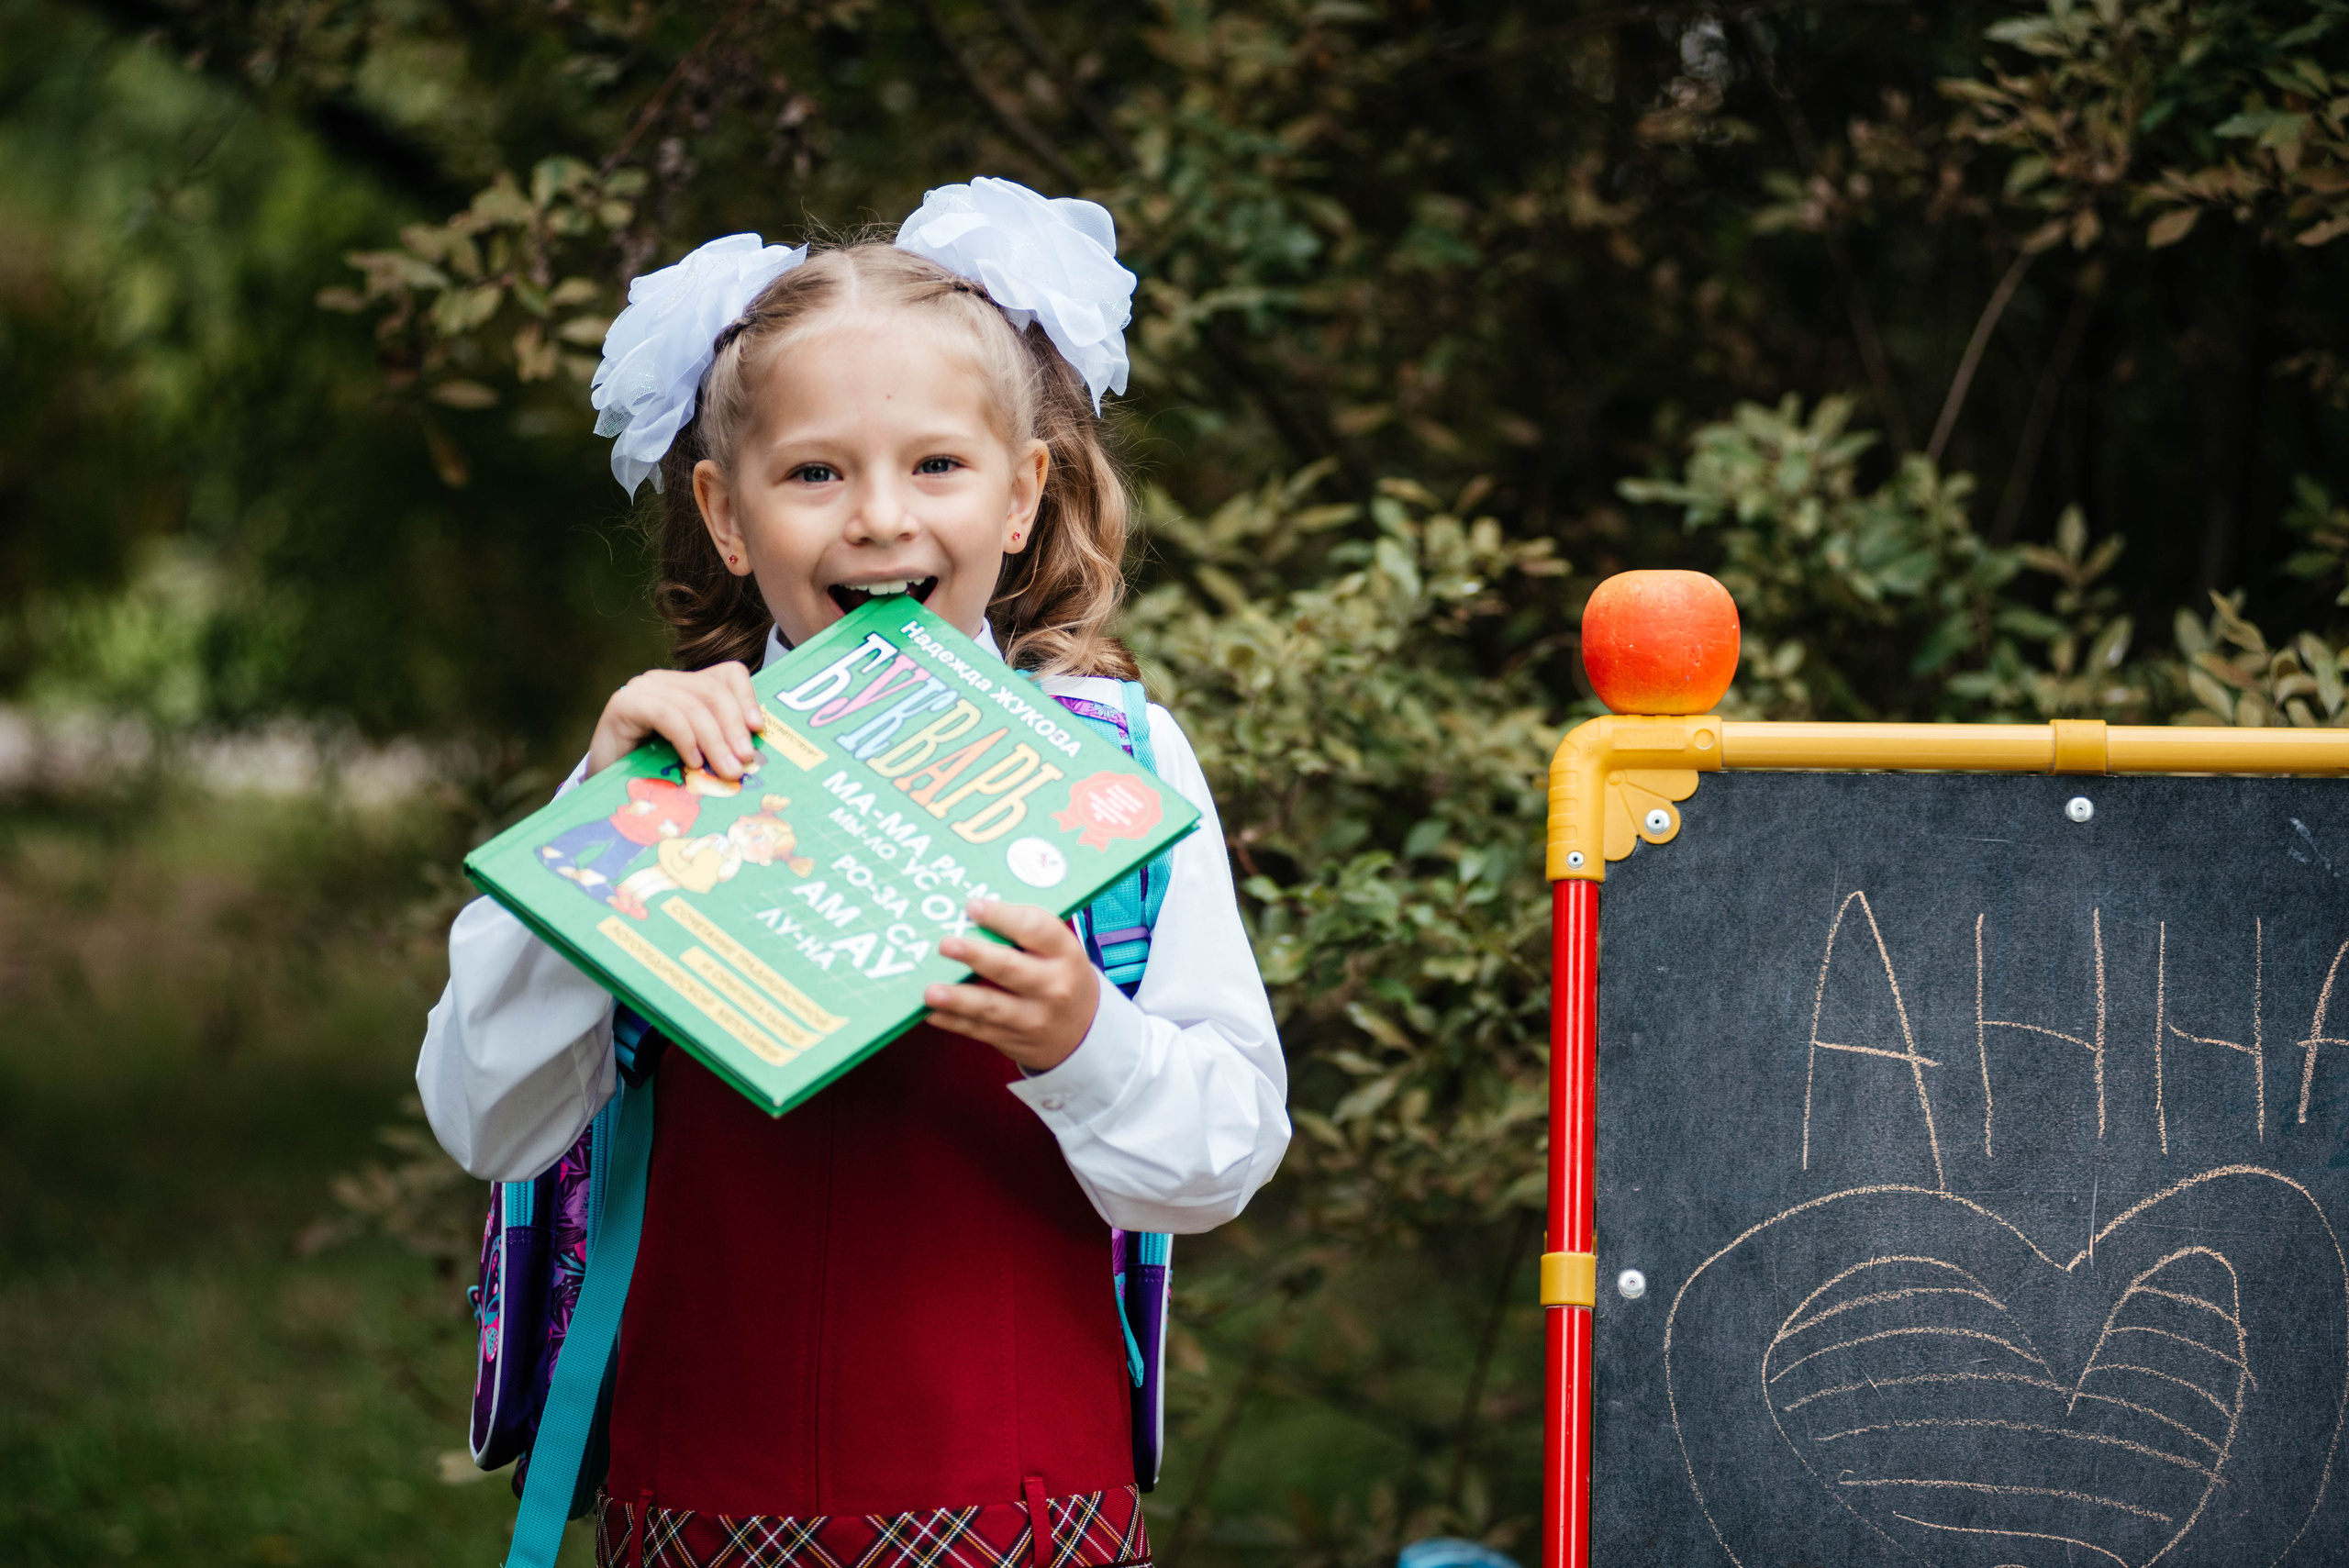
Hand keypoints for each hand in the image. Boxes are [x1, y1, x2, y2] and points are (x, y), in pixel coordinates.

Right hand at [586, 663, 764, 779]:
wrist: (605, 786)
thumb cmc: (654, 773)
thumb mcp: (696, 755)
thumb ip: (720, 745)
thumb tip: (756, 754)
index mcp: (688, 687)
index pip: (728, 674)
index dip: (747, 698)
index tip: (759, 729)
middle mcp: (665, 681)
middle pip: (712, 691)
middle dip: (734, 727)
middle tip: (745, 761)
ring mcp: (642, 689)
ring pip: (692, 704)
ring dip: (714, 741)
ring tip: (726, 770)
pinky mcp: (623, 704)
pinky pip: (666, 714)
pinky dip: (685, 738)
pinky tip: (692, 761)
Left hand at [927, 899, 1100, 1071]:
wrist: (1083, 1032)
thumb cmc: (1061, 978)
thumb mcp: (1060, 952)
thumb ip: (1025, 934)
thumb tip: (972, 916)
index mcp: (1065, 953)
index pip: (1036, 929)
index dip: (1003, 916)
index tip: (973, 906)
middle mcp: (1053, 986)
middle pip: (1010, 968)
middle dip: (975, 956)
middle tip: (946, 944)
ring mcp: (1034, 1018)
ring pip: (991, 1007)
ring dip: (958, 999)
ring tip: (930, 991)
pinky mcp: (1014, 1040)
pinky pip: (978, 1030)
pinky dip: (952, 1021)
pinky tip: (931, 1012)